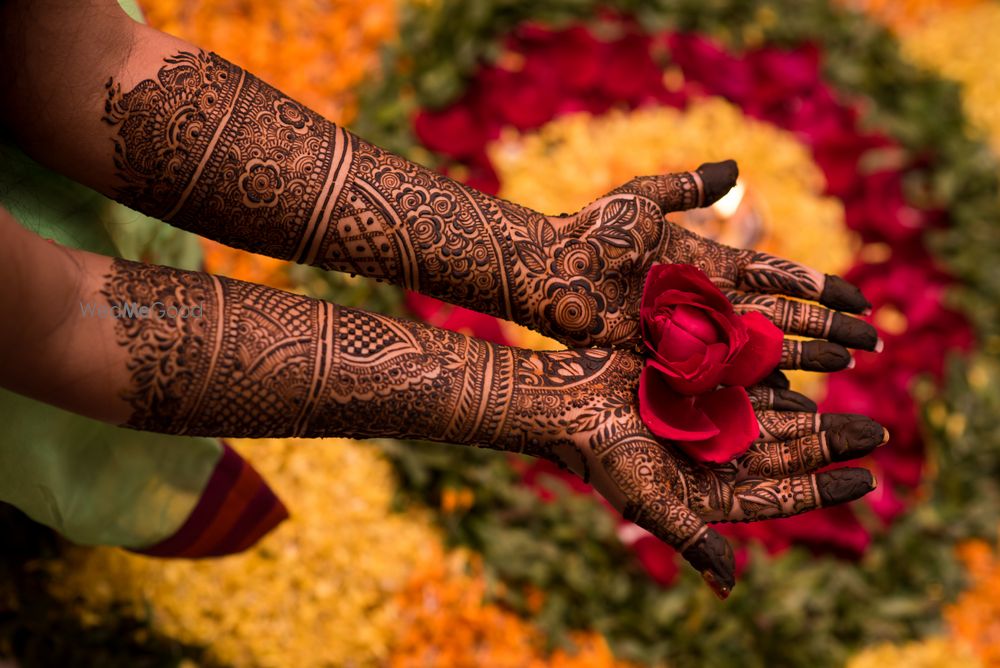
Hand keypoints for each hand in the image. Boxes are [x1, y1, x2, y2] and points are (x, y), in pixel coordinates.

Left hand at [504, 160, 877, 371]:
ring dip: (805, 355)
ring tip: (847, 365)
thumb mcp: (642, 199)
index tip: (859, 298)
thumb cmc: (591, 231)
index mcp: (708, 261)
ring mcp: (691, 330)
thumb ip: (688, 187)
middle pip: (781, 314)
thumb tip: (738, 171)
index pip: (777, 274)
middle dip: (828, 326)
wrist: (550, 272)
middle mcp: (708, 299)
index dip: (819, 286)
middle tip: (874, 342)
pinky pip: (722, 373)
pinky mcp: (669, 356)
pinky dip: (757, 384)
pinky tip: (790, 397)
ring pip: (760, 346)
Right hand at [519, 348, 883, 597]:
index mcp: (708, 492)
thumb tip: (727, 585)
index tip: (868, 480)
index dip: (824, 489)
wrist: (565, 401)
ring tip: (853, 415)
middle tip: (877, 435)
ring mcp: (706, 424)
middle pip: (785, 455)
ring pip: (772, 423)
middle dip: (830, 447)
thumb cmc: (601, 454)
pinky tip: (805, 384)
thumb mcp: (648, 501)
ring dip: (811, 420)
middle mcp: (713, 460)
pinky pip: (748, 390)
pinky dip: (777, 389)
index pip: (779, 495)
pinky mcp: (696, 391)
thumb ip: (690, 537)